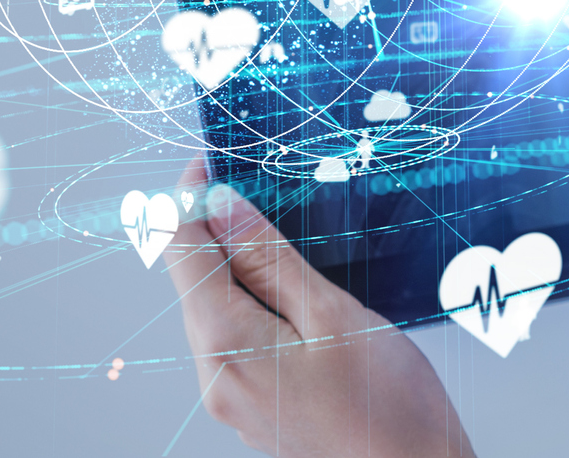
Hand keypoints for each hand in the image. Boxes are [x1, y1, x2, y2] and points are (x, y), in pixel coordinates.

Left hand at [166, 159, 476, 456]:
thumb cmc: (388, 408)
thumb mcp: (333, 314)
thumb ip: (269, 259)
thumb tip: (220, 208)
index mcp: (224, 345)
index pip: (180, 251)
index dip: (191, 197)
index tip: (216, 160)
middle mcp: (213, 374)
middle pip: (195, 279)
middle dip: (222, 228)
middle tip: (270, 187)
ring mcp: (232, 394)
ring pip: (219, 307)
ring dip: (246, 265)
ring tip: (298, 237)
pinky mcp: (256, 403)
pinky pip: (241, 336)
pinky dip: (261, 302)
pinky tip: (303, 290)